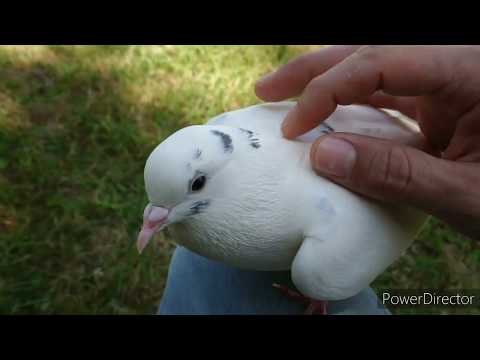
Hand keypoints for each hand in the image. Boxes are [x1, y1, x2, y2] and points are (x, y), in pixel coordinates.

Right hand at [255, 45, 479, 239]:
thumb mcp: (466, 196)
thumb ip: (395, 175)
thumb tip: (322, 156)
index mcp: (471, 71)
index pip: (380, 63)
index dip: (328, 91)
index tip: (294, 129)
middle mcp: (455, 67)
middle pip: (372, 52)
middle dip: (315, 69)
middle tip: (266, 89)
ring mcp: (447, 84)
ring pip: (375, 70)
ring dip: (326, 83)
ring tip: (282, 96)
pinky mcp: (441, 105)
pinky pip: (387, 97)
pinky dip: (351, 107)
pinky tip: (325, 119)